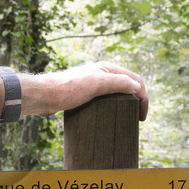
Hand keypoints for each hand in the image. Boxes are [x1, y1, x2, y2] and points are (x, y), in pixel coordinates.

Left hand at [22, 62, 148, 120]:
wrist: (45, 95)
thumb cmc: (69, 89)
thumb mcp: (97, 84)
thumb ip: (118, 82)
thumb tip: (137, 87)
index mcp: (108, 69)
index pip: (135, 80)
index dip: (143, 97)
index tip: (141, 117)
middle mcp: (102, 74)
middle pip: (127, 86)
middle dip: (136, 100)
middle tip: (136, 119)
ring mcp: (93, 84)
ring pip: (115, 94)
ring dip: (124, 104)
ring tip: (125, 119)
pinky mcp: (84, 94)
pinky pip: (104, 100)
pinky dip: (111, 107)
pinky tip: (108, 117)